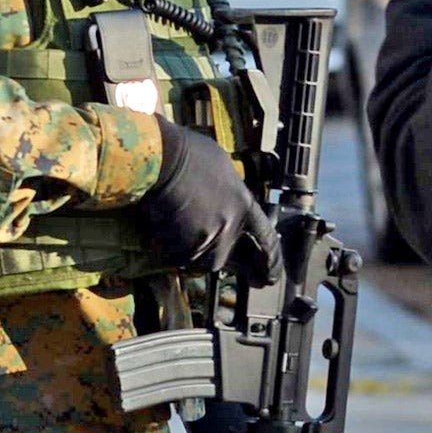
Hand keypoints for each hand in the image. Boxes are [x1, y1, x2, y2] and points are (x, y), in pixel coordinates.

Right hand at [136, 119, 281, 285]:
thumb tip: (227, 203)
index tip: (270, 278)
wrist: (160, 160)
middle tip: (205, 254)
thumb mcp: (223, 169)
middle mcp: (228, 229)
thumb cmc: (190, 154)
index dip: (270, 262)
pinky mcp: (177, 250)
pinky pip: (174, 256)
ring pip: (197, 259)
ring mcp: (203, 242)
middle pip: (226, 259)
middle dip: (218, 259)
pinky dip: (168, 248)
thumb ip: (230, 194)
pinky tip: (160, 226)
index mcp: (244, 206)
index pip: (266, 241)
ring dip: (189, 250)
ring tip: (174, 225)